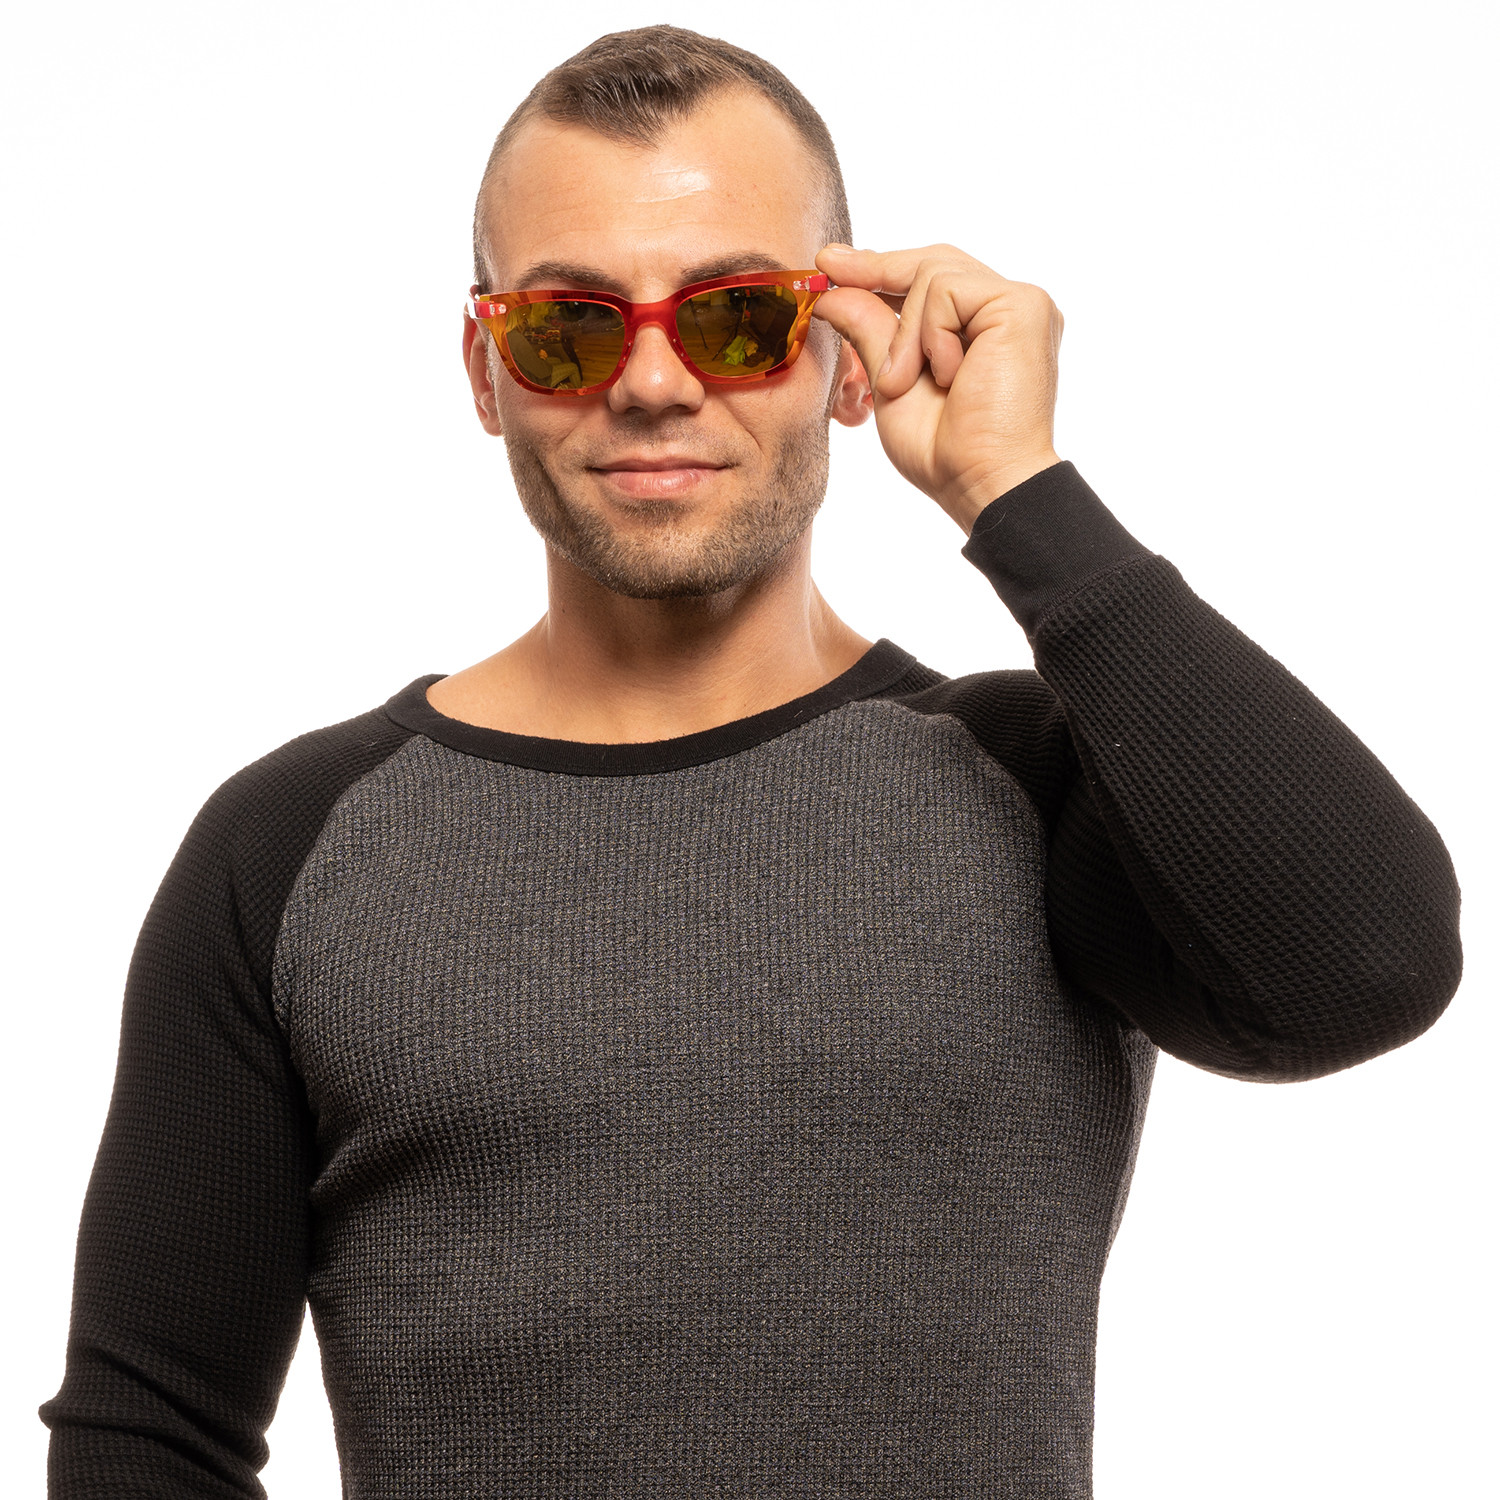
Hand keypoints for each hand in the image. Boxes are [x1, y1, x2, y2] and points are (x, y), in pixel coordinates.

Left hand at [813, 243, 1063, 533]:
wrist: (982, 482)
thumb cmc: (944, 452)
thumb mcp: (891, 383)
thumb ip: (870, 332)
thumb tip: (831, 291)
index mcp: (984, 328)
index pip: (931, 278)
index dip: (880, 267)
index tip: (829, 264)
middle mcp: (1007, 310)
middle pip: (934, 262)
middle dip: (877, 271)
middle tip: (828, 271)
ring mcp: (1022, 304)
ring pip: (932, 275)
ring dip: (905, 334)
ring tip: (905, 382)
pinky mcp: (1025, 306)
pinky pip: (947, 290)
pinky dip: (929, 335)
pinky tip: (946, 376)